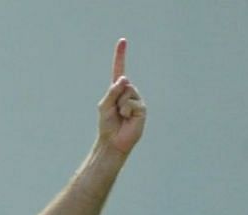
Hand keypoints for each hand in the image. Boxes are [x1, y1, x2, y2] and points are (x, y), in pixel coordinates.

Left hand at [97, 38, 145, 155]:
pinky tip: (127, 119)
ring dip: (120, 106)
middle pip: (122, 84)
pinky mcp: (142, 108)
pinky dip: (126, 111)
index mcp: (118, 90)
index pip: (120, 70)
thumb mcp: (105, 106)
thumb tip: (124, 78)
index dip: (121, 56)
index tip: (122, 41)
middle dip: (115, 97)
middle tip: (115, 111)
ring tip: (121, 116)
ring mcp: (137, 100)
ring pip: (128, 93)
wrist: (113, 141)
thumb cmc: (107, 124)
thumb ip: (112, 91)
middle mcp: (129, 92)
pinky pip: (132, 103)